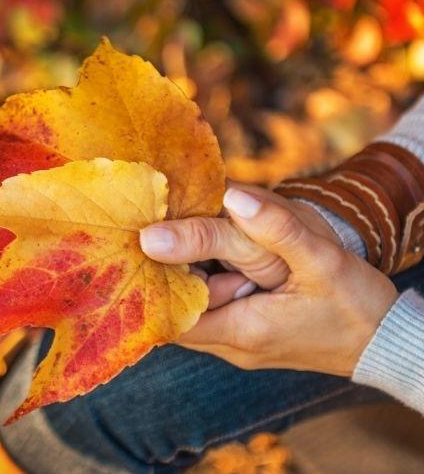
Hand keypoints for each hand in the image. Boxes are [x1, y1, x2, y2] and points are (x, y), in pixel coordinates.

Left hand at [140, 185, 397, 375]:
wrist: (387, 340)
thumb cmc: (357, 305)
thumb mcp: (321, 260)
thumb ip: (275, 229)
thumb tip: (230, 196)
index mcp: (240, 332)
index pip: (169, 313)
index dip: (155, 277)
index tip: (152, 238)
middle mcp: (231, 344)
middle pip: (176, 307)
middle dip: (172, 268)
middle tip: (175, 225)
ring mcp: (238, 340)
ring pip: (194, 304)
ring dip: (193, 270)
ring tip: (201, 232)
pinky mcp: (248, 331)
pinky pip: (213, 305)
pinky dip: (211, 277)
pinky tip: (220, 250)